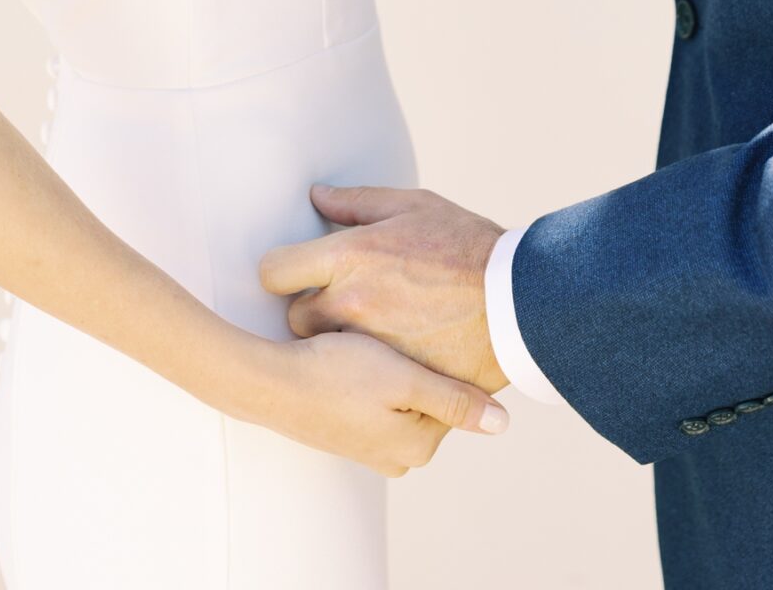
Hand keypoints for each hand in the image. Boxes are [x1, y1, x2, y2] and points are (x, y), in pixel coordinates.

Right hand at [231, 326, 507, 477]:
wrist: (268, 381)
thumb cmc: (335, 374)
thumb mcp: (401, 381)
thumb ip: (454, 401)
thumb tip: (503, 424)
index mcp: (417, 447)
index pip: (454, 391)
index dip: (446, 350)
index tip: (440, 318)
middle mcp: (396, 455)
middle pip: (429, 391)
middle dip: (422, 356)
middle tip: (410, 318)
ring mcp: (372, 444)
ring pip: (404, 388)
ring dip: (399, 358)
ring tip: (383, 329)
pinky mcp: (351, 428)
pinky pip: (380, 392)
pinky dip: (377, 368)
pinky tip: (362, 346)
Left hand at [259, 185, 506, 394]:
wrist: (518, 300)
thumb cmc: (466, 245)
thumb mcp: (414, 206)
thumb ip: (357, 202)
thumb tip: (316, 196)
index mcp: (351, 256)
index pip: (274, 272)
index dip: (282, 271)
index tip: (296, 272)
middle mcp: (352, 302)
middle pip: (293, 318)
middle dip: (310, 310)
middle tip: (339, 301)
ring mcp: (370, 344)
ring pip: (323, 351)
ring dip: (335, 341)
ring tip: (366, 328)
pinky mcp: (389, 376)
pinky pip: (357, 376)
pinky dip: (365, 368)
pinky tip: (387, 352)